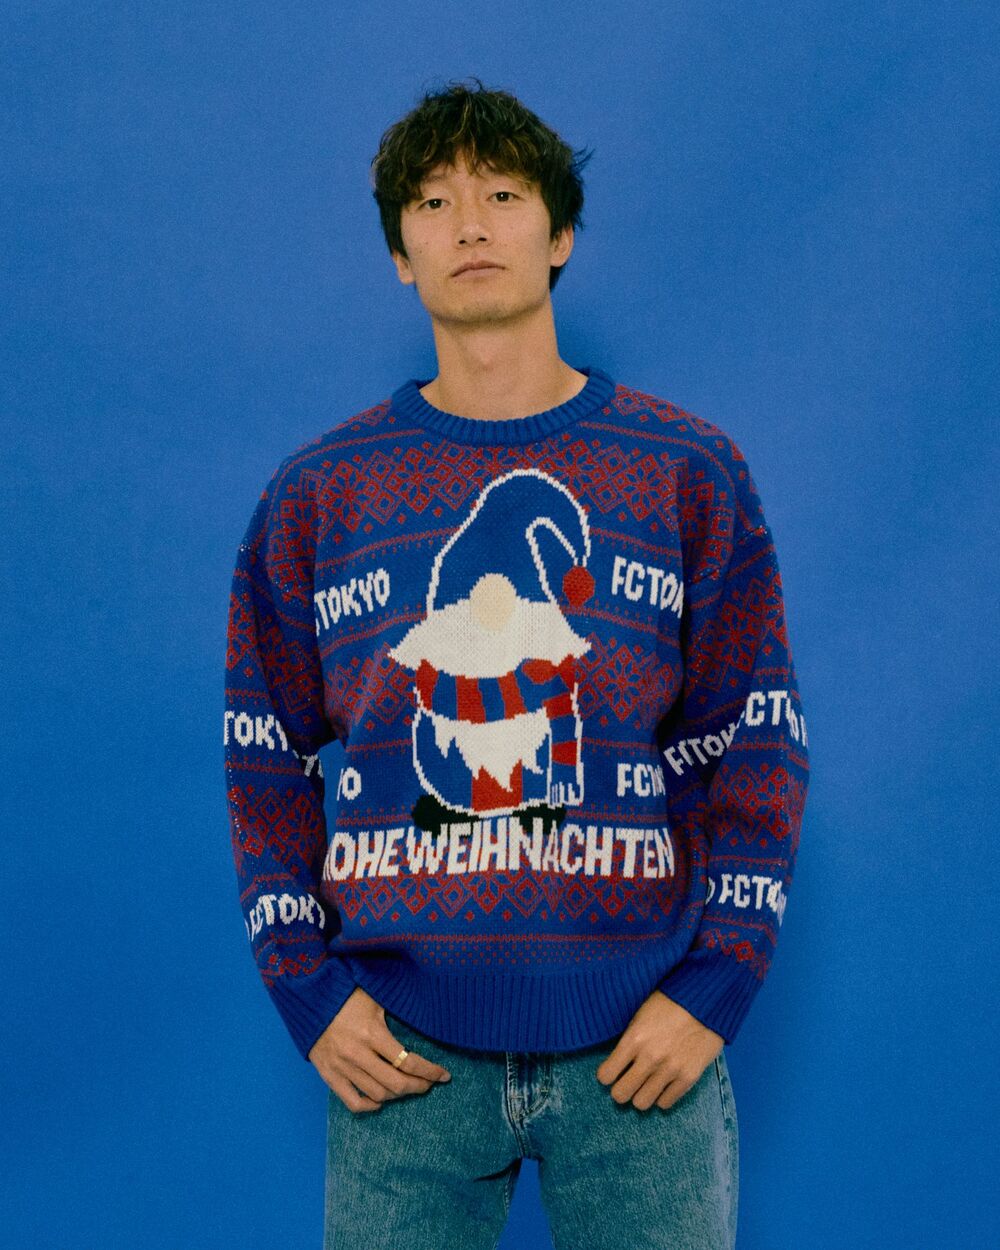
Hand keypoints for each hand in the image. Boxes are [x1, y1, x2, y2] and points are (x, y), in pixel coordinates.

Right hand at [308, 986, 451, 1112]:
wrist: (308, 997)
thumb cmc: (345, 993)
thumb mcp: (375, 997)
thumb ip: (396, 1012)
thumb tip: (424, 1018)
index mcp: (372, 1033)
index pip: (407, 1062)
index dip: (429, 1071)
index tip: (443, 1075)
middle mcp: (357, 1054)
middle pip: (396, 1083)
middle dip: (418, 1086)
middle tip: (428, 1083)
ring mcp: (342, 1067)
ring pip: (377, 1094)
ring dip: (398, 1094)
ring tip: (408, 1087)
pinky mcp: (329, 1075)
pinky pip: (352, 1101)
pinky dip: (369, 1105)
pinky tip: (380, 1099)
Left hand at [595, 991, 723, 1110]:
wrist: (706, 1001)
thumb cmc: (670, 1002)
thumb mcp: (641, 1013)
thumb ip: (628, 1039)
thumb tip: (616, 1061)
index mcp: (634, 1038)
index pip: (605, 1075)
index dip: (606, 1074)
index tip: (612, 1071)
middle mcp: (650, 1058)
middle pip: (621, 1094)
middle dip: (620, 1089)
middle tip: (626, 1081)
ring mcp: (670, 1070)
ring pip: (641, 1103)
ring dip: (640, 1095)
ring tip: (645, 1084)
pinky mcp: (689, 1077)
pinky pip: (666, 1103)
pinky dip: (661, 1096)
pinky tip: (663, 1083)